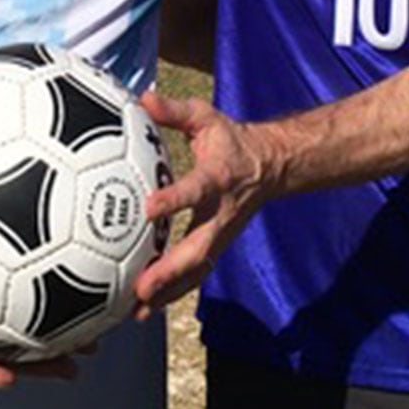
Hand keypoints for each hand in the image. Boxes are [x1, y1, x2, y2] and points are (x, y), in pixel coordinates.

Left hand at [133, 90, 277, 314]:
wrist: (270, 167)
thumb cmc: (230, 140)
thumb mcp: (206, 118)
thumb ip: (175, 111)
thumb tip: (144, 97)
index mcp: (217, 179)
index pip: (195, 190)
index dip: (174, 199)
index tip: (149, 208)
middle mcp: (220, 214)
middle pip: (198, 248)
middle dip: (170, 270)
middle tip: (142, 287)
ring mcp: (220, 235)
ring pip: (196, 270)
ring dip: (169, 291)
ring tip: (138, 310)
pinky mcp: (216, 246)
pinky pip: (194, 273)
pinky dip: (172, 292)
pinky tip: (144, 307)